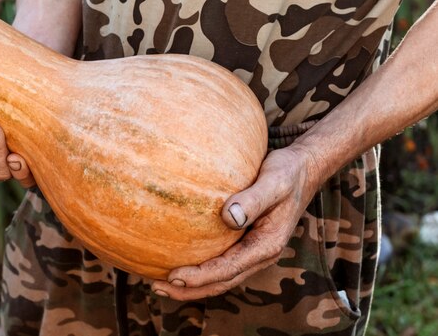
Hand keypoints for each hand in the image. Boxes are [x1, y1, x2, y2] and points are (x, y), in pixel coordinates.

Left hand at [151, 146, 320, 300]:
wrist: (302, 170)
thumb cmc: (287, 173)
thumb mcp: (274, 182)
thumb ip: (253, 199)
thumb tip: (228, 217)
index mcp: (267, 245)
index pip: (228, 269)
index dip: (200, 276)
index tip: (173, 276)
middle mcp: (260, 254)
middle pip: (221, 281)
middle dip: (189, 289)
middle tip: (156, 287)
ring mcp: (253, 251)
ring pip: (220, 276)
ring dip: (192, 283)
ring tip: (159, 282)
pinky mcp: (246, 242)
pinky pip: (221, 262)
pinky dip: (200, 268)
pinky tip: (179, 260)